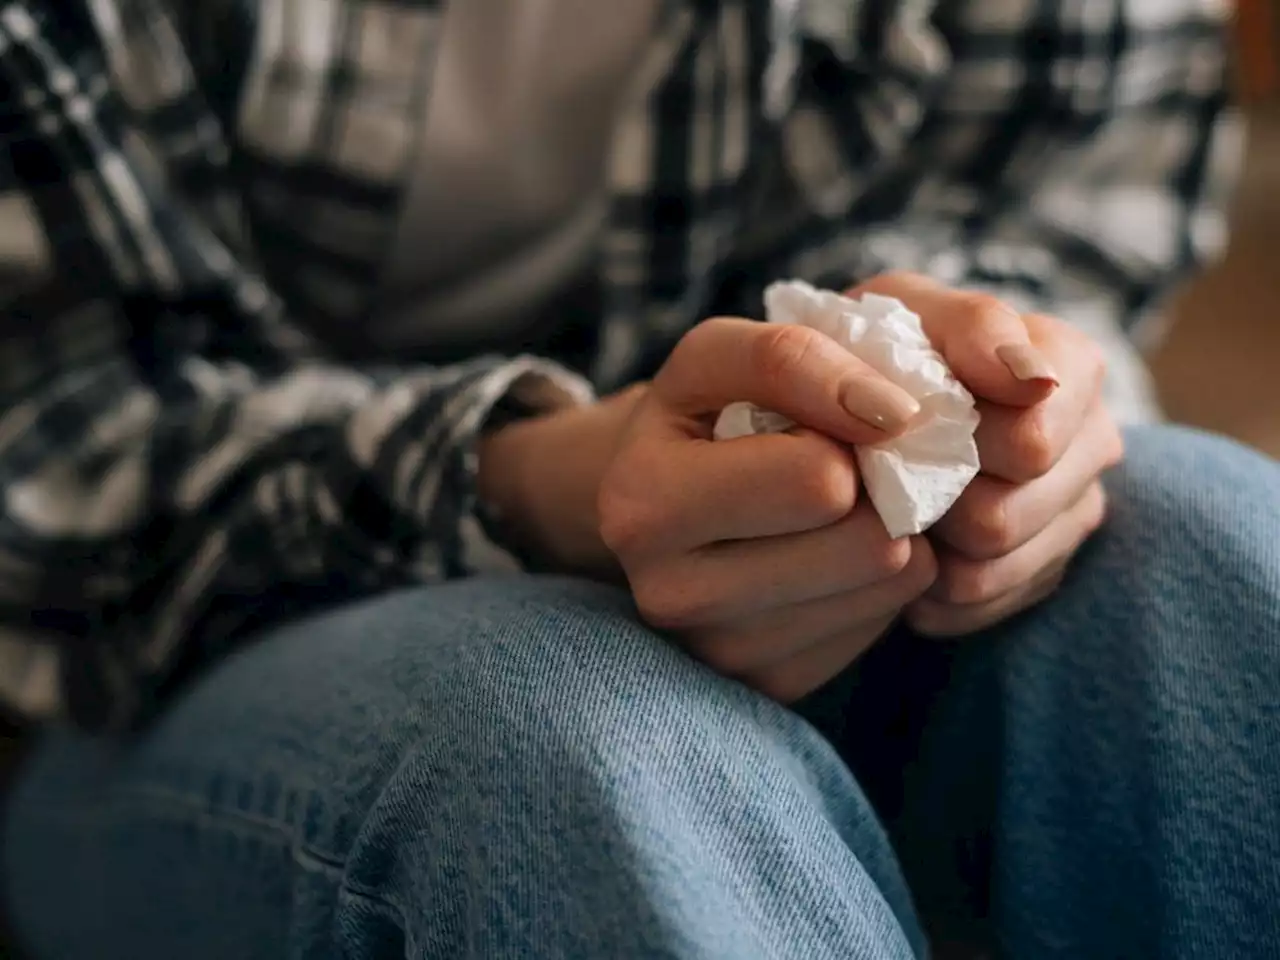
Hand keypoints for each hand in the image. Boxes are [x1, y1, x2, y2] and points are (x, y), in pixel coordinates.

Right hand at [595, 318, 937, 701]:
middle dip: (877, 485)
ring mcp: (722, 653)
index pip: (820, 478)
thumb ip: (795, 357)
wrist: (664, 497)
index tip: (838, 415)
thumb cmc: (701, 414)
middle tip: (844, 462)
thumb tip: (896, 418)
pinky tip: (831, 550)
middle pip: (868, 541)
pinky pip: (885, 619)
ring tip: (836, 504)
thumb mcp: (720, 354)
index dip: (851, 429)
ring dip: (890, 526)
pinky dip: (879, 576)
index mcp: (644, 504)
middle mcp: (671, 596)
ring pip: (891, 581)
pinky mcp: (770, 684)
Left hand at [851, 273, 1123, 637]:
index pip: (1031, 441)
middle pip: (1005, 515)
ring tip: (894, 505)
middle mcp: (1090, 442)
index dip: (958, 442)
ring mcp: (1071, 513)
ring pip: (989, 567)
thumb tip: (1032, 381)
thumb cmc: (880, 344)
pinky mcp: (1041, 571)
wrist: (855, 401)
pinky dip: (927, 585)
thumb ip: (973, 329)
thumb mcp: (908, 305)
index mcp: (1070, 367)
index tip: (903, 422)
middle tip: (889, 470)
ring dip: (926, 543)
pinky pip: (978, 603)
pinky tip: (907, 546)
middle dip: (933, 497)